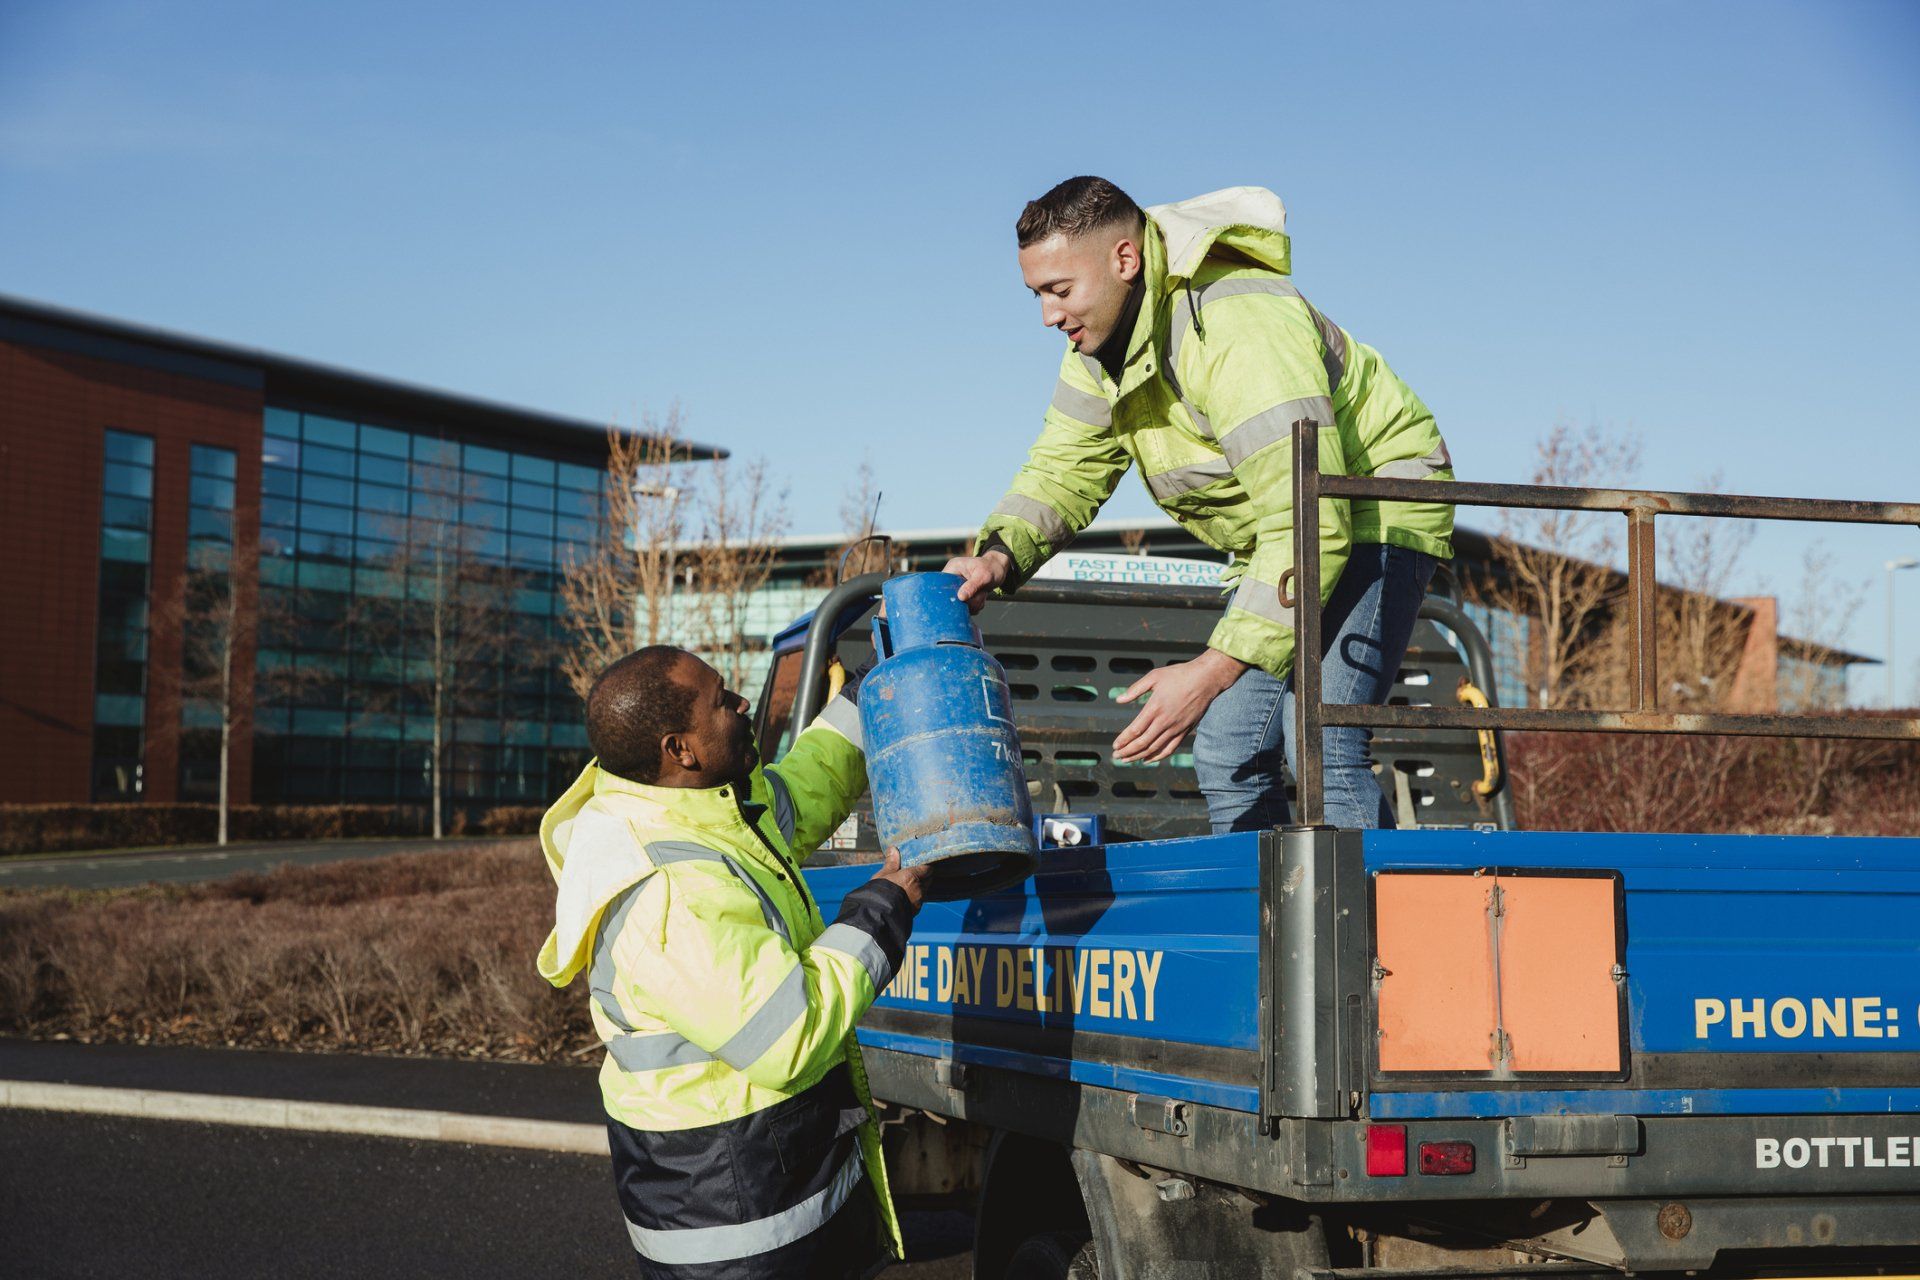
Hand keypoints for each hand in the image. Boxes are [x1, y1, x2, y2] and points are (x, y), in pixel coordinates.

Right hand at [870, 847, 930, 910]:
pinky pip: (919, 900)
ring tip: (908, 885)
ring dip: (919, 887)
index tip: (920, 864)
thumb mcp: (883, 875)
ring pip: (924, 890)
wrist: (878, 915)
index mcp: (913, 877)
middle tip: (914, 873)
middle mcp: (919, 889)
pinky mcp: (916, 910)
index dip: (925, 866)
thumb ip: (891, 863)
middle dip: (923, 876)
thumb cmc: (879, 893)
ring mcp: (918, 901)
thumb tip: (893, 849)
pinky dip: (915, 896)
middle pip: (928, 879)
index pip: (928, 869)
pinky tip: (906, 896)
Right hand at [943, 551, 1011, 614]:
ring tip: (983, 594)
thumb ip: (972, 586)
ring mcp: (958, 586)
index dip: (949, 594)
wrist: (1000, 569)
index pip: (942, 584)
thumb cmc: (992, 567)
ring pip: (960, 603)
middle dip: (966, 601)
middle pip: (951, 596)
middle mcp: (953, 577)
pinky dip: (975, 605)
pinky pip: (966, 605)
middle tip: (978, 596)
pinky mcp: (964, 594)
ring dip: (974, 603)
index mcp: (953, 568)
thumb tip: (960, 597)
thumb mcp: (983, 576)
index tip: (962, 599)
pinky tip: (982, 597)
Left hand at [1112, 650, 1248, 763]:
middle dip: (1128, 751)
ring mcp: (1176, 728)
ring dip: (1140, 756)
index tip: (1115, 746)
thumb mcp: (1154, 676)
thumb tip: (1119, 700)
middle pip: (1143, 743)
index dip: (1123, 740)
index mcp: (1155, 707)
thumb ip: (1135, 689)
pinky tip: (1148, 759)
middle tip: (1116, 757)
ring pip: (1155, 748)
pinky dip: (1158, 756)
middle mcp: (1165, 721)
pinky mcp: (1185, 730)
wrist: (1206, 679)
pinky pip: (1170, 748)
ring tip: (1128, 760)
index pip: (1135, 730)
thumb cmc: (1179, 674)